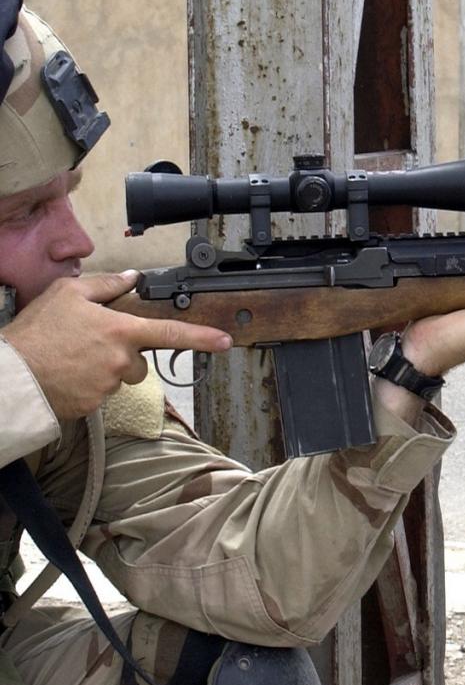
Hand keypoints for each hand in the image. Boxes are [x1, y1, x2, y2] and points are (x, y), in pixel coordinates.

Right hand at [3, 271, 232, 419]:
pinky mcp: (95, 405)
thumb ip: (106, 285)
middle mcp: (121, 361)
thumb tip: (131, 278)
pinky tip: (68, 374)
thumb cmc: (38, 332)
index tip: (224, 341)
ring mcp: (109, 386)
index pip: (170, 333)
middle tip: (90, 345)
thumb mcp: (69, 293)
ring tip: (73, 358)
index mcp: (121, 331)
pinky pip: (101, 394)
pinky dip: (88, 385)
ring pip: (119, 378)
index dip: (202, 337)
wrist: (14, 375)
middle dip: (124, 355)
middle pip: (139, 362)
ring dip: (105, 370)